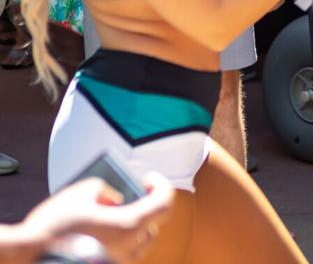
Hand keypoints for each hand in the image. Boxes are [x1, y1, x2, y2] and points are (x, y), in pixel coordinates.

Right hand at [19, 173, 173, 263]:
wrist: (27, 258)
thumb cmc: (54, 226)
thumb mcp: (80, 192)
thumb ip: (105, 189)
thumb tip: (112, 199)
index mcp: (128, 227)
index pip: (163, 204)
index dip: (161, 186)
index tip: (148, 178)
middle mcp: (128, 250)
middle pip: (152, 227)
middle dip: (145, 209)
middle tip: (134, 195)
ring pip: (137, 245)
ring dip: (132, 228)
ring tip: (118, 213)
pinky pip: (120, 256)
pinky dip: (117, 242)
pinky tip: (103, 230)